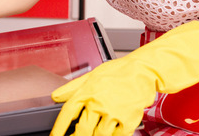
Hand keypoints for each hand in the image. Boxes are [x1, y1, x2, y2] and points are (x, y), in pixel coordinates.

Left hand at [50, 21, 198, 135]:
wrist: (145, 70)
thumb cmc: (118, 71)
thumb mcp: (92, 75)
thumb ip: (72, 86)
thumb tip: (54, 95)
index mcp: (87, 90)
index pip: (68, 112)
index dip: (59, 127)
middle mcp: (98, 102)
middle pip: (82, 128)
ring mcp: (113, 112)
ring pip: (98, 135)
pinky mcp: (128, 119)